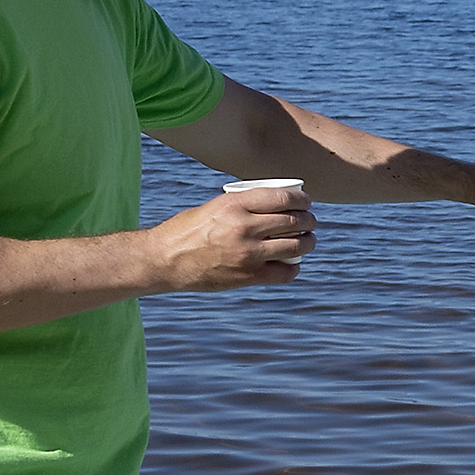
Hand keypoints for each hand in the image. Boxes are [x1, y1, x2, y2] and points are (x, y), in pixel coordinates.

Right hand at [147, 183, 314, 291]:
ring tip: (307, 241)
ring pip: (296, 246)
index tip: (306, 202)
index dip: (303, 200)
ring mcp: (247, 253)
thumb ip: (243, 206)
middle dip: (309, 221)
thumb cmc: (188, 230)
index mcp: (235, 204)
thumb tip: (275, 205)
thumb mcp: (215, 207)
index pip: (283, 198)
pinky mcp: (247, 275)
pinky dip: (293, 268)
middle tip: (310, 223)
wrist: (165, 260)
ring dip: (308, 243)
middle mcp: (244, 226)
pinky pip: (285, 272)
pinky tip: (291, 264)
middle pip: (294, 221)